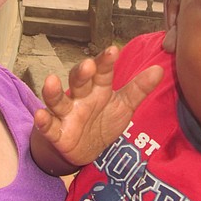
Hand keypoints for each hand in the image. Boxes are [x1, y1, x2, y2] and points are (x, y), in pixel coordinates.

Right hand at [34, 46, 162, 166]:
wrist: (85, 150)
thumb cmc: (103, 120)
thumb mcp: (124, 106)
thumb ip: (139, 89)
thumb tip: (159, 69)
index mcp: (98, 89)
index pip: (102, 72)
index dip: (106, 62)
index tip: (113, 50)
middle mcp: (80, 97)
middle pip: (78, 82)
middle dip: (82, 73)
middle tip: (88, 65)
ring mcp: (66, 114)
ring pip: (58, 101)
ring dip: (53, 92)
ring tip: (51, 81)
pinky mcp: (57, 134)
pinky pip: (48, 127)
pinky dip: (43, 122)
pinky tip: (40, 115)